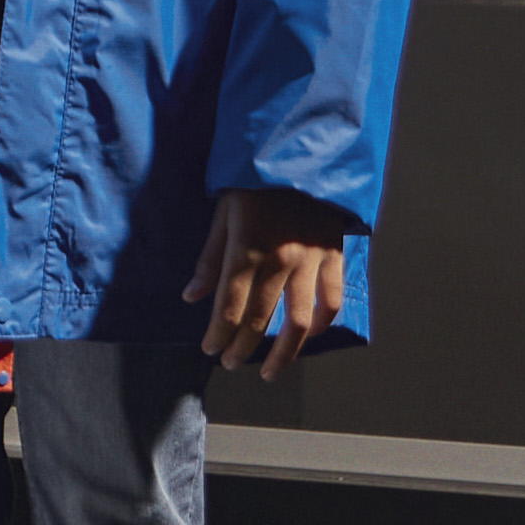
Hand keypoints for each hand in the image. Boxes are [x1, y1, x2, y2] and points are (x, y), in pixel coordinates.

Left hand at [186, 186, 350, 378]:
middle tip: (230, 363)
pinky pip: (330, 300)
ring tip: (269, 371)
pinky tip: (306, 337)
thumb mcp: (224, 215)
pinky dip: (320, 324)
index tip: (209, 349)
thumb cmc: (256, 184)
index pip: (229, 307)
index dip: (217, 334)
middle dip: (241, 348)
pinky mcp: (333, 256)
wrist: (301, 153)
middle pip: (259, 319)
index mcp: (247, 249)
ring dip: (282, 353)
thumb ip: (210, 259)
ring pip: (298, 322)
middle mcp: (280, 260)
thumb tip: (191, 296)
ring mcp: (311, 260)